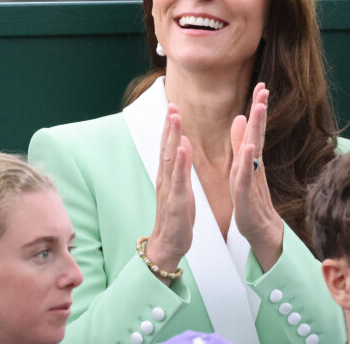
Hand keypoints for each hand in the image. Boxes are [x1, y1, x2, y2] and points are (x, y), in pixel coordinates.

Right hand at [146, 103, 194, 283]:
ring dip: (172, 136)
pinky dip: (180, 163)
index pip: (168, 145)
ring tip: (175, 118)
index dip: (170, 125)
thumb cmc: (176, 215)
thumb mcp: (181, 186)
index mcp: (168, 174)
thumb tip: (184, 141)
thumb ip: (182, 164)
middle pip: (166, 146)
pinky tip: (182, 148)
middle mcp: (165, 178)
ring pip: (170, 158)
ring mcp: (169, 189)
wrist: (169, 245)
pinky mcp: (176, 202)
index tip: (173, 106)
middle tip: (172, 104)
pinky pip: (178, 180)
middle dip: (169, 125)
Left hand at [230, 83, 283, 271]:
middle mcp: (253, 165)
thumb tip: (240, 117)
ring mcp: (252, 179)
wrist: (260, 231)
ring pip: (254, 150)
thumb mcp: (242, 166)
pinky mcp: (246, 196)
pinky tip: (250, 146)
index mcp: (251, 157)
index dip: (258, 106)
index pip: (255, 128)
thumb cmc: (252, 199)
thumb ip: (240, 142)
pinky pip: (247, 176)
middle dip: (260, 110)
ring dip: (257, 129)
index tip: (261, 85)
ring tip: (259, 108)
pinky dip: (247, 161)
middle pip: (257, 133)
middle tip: (264, 88)